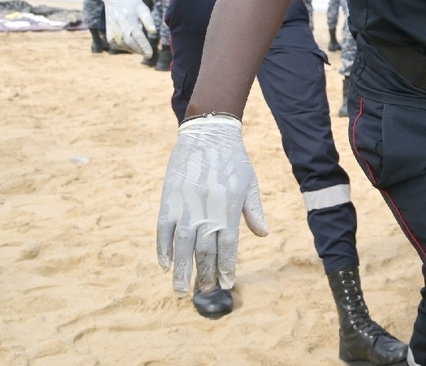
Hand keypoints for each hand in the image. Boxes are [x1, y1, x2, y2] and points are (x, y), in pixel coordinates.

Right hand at [100, 0, 155, 55]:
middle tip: (148, 55)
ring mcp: (112, 26)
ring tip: (141, 51)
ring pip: (120, 43)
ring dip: (131, 49)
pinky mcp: (107, 30)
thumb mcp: (143, 8)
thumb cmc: (133, 4)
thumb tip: (154, 32)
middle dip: (139, 50)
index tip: (150, 54)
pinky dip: (122, 47)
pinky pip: (113, 42)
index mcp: (129, 16)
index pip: (137, 34)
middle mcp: (119, 22)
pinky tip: (130, 48)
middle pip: (129, 40)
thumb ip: (148, 20)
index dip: (144, 45)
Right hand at [156, 115, 267, 294]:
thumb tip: (263, 234)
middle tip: (204, 291)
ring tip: (181, 289)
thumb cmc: (233, 159)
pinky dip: (163, 248)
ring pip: (183, 246)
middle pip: (205, 251)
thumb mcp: (249, 182)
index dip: (226, 267)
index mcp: (230, 209)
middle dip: (205, 274)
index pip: (228, 247)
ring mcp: (186, 207)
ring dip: (182, 270)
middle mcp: (208, 212)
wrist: (208, 134)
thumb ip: (253, 210)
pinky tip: (165, 264)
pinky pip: (163, 230)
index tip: (226, 283)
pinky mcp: (169, 200)